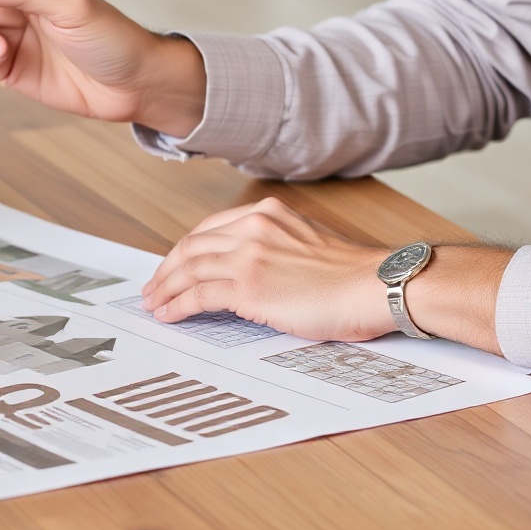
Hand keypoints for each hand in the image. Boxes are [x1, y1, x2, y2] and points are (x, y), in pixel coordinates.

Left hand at [140, 197, 510, 351]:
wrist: (377, 285)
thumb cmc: (354, 275)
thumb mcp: (307, 244)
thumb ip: (276, 247)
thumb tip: (254, 271)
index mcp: (267, 214)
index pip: (210, 229)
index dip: (185, 249)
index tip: (173, 265)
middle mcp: (253, 228)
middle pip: (192, 247)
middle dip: (166, 269)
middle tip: (153, 288)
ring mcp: (249, 256)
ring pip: (189, 270)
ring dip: (165, 289)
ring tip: (154, 304)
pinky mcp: (249, 287)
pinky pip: (199, 296)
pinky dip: (178, 305)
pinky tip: (170, 314)